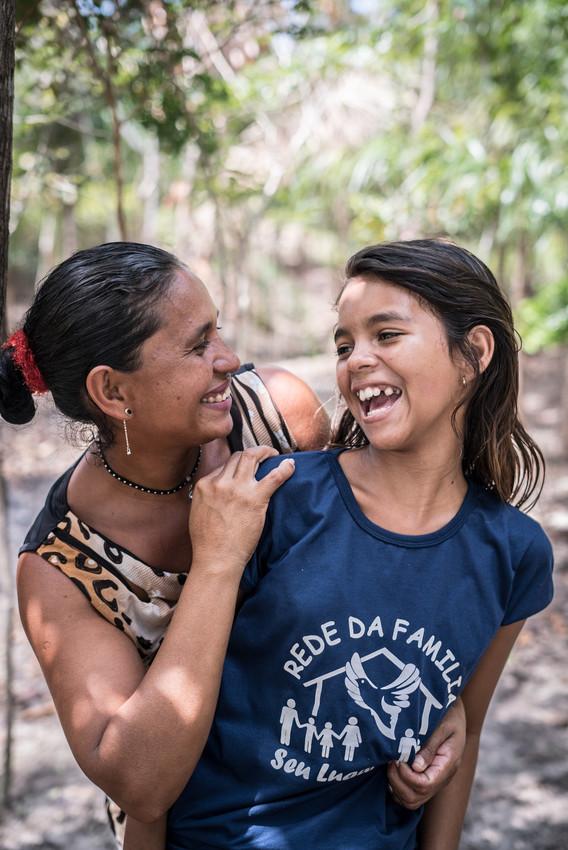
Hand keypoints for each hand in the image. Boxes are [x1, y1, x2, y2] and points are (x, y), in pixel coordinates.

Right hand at [189, 446, 294, 574]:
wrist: (216, 558)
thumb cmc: (208, 542)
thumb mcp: (198, 511)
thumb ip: (209, 496)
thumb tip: (219, 489)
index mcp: (205, 485)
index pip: (224, 465)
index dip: (237, 465)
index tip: (246, 469)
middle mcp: (221, 482)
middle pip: (239, 456)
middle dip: (253, 452)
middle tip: (264, 455)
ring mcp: (238, 489)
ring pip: (253, 457)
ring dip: (266, 452)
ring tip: (275, 455)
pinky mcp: (255, 499)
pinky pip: (274, 476)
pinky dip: (285, 468)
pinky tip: (291, 465)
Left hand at [386, 697, 465, 808]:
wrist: (454, 709)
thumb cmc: (448, 712)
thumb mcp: (442, 724)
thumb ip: (430, 746)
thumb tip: (416, 768)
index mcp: (448, 764)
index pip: (424, 785)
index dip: (406, 775)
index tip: (397, 757)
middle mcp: (441, 777)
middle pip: (416, 798)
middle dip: (398, 782)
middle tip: (390, 760)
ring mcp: (433, 779)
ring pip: (411, 800)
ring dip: (396, 785)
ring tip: (391, 762)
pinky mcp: (425, 776)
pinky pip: (409, 794)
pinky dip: (397, 786)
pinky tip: (393, 767)